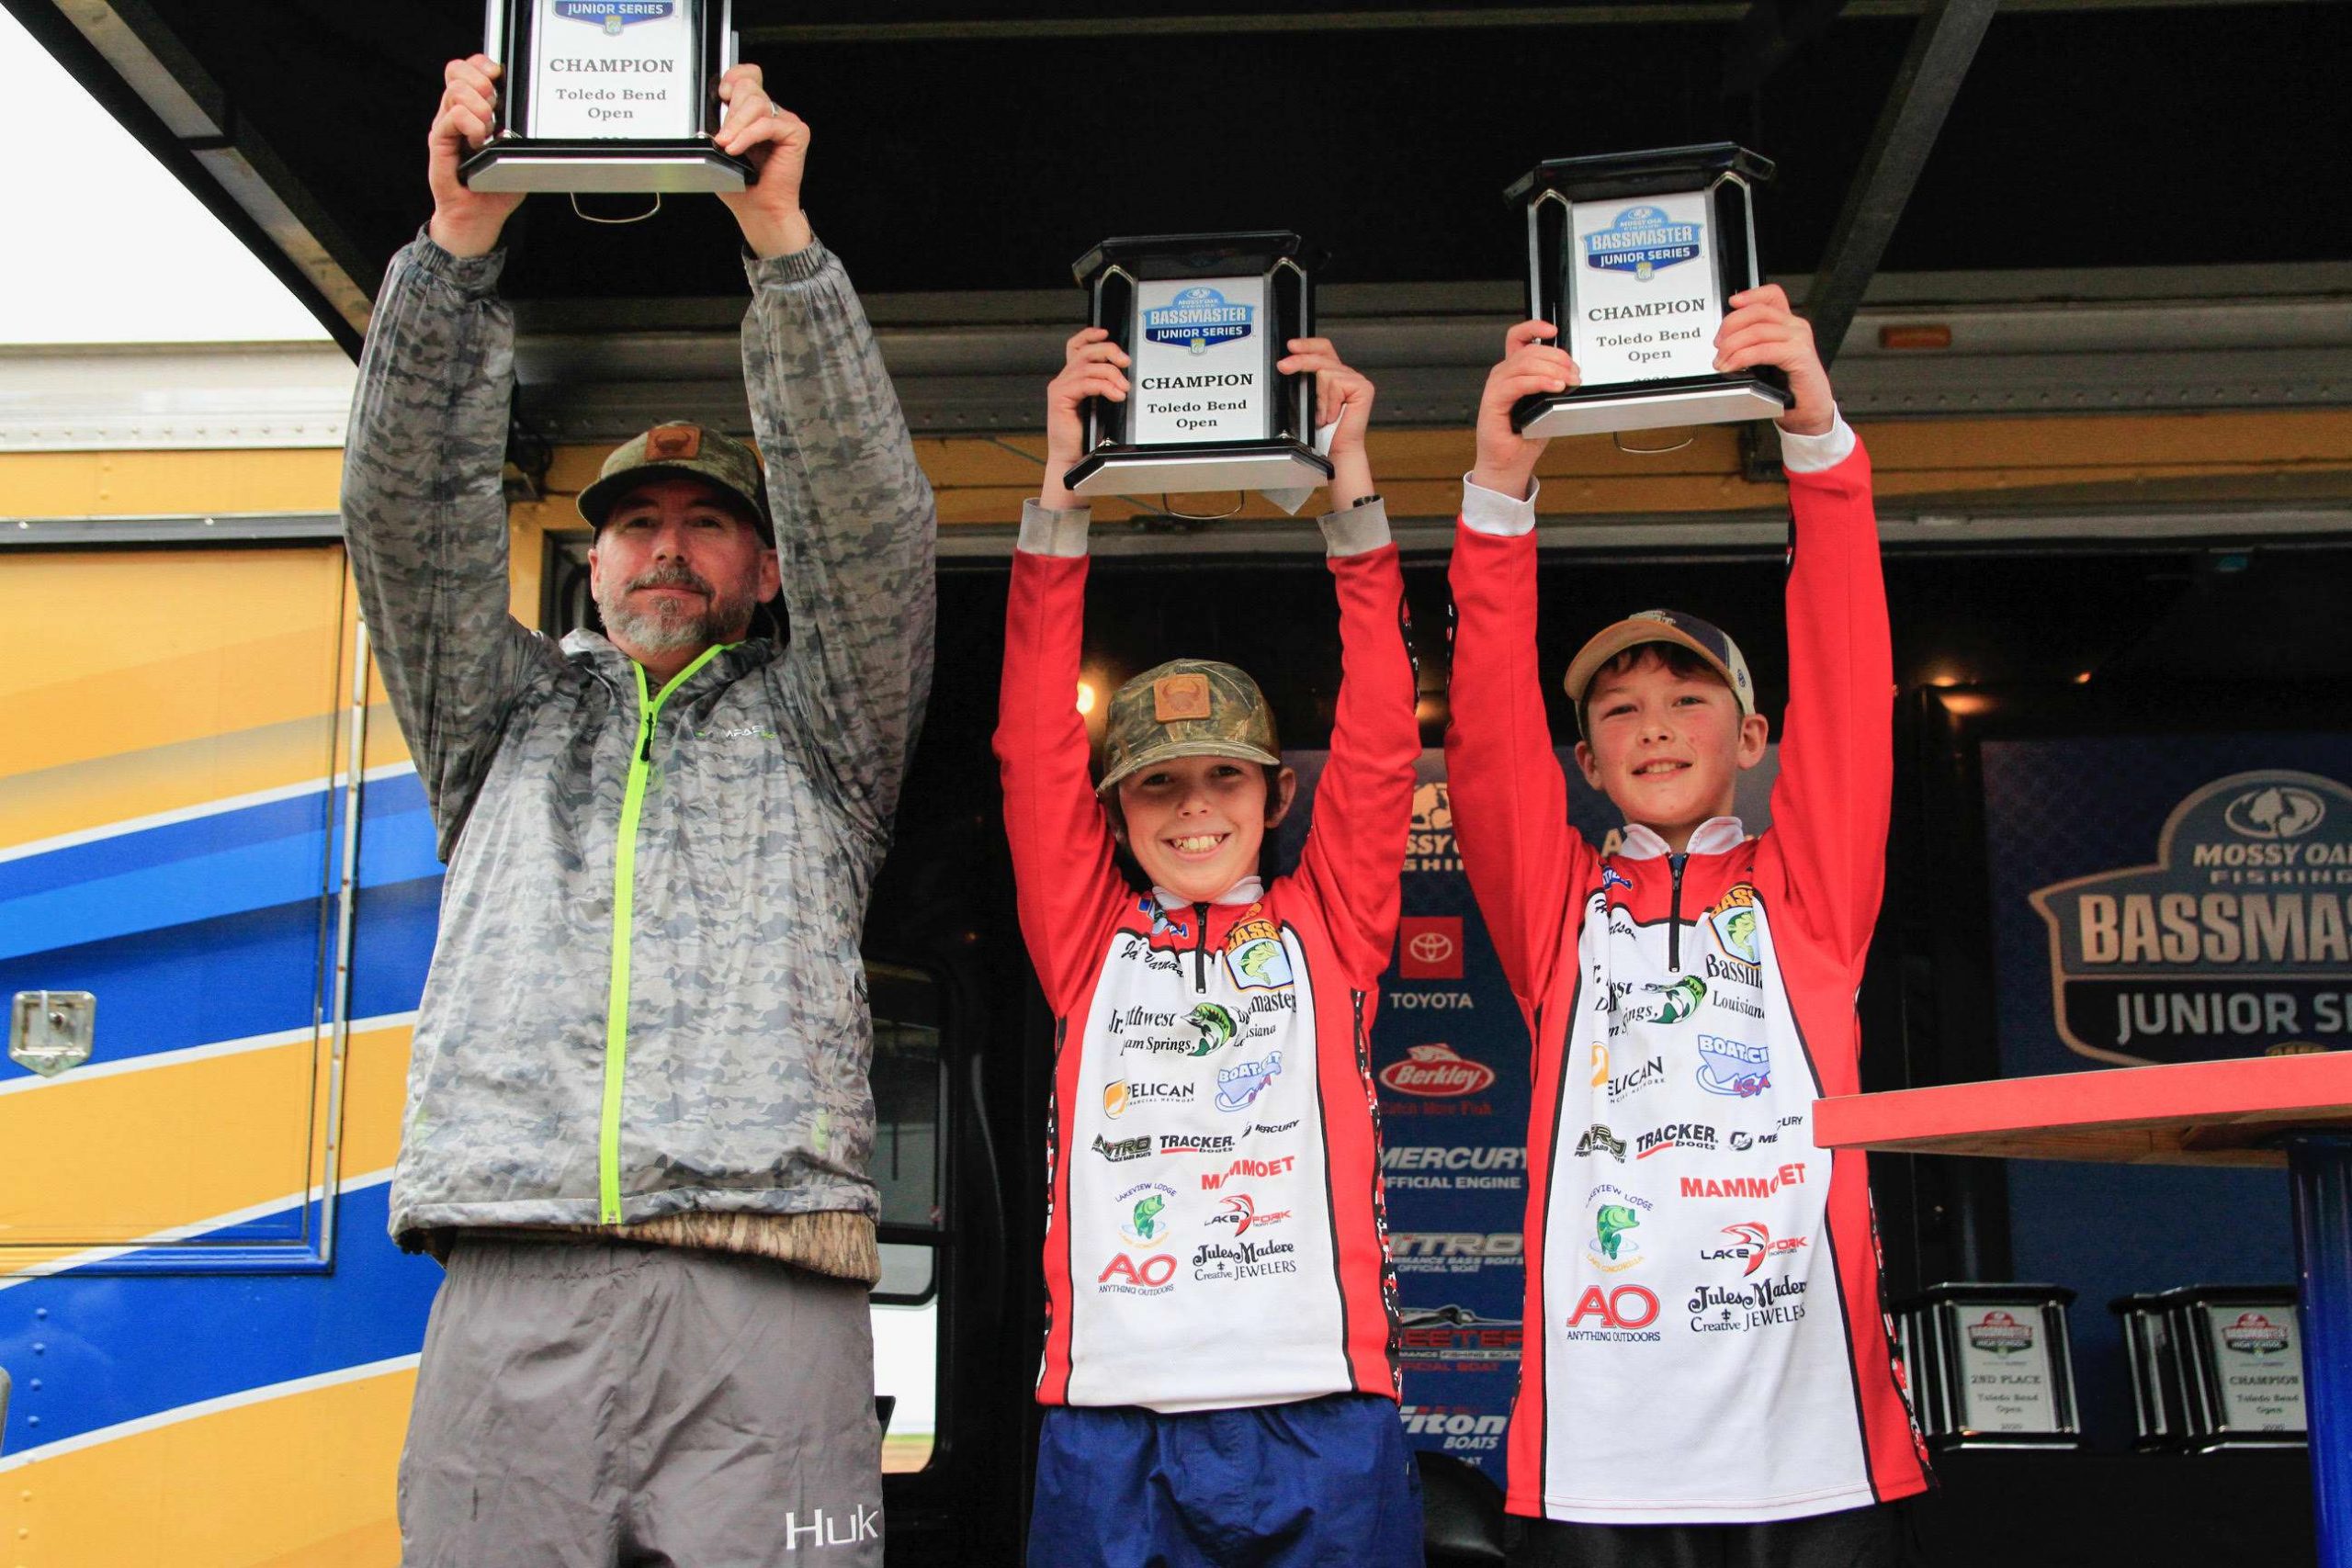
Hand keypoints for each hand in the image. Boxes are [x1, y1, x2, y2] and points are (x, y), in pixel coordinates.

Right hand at [426, 56, 522, 257]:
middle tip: (494, 106)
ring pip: (455, 91)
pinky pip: (451, 117)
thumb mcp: (517, 154)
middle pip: (456, 71)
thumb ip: (521, 132)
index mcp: (472, 110)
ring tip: (487, 130)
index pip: (467, 69)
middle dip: (480, 80)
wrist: (477, 218)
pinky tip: (479, 141)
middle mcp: (455, 114)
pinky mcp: (439, 142)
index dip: (481, 63)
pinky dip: (469, 124)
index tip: (498, 74)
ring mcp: (445, 127)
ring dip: (479, 106)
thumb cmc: (496, 188)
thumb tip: (538, 116)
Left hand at [712, 64, 813, 258]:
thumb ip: (718, 122)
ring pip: (757, 104)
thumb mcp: (721, 145)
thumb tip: (709, 106)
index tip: (722, 94)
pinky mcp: (796, 132)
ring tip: (727, 145)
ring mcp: (785, 121)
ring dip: (736, 125)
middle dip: (731, 113)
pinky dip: (748, 136)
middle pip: (749, 88)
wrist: (759, 209)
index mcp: (754, 111)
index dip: (734, 76)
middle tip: (723, 137)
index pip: (747, 75)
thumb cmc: (741, 184)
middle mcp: (771, 113)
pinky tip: (736, 148)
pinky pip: (767, 124)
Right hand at [1040, 327, 1127, 510]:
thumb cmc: (1086, 437)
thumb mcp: (1099, 407)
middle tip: (1126, 363)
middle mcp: (1063, 379)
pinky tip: (1116, 395)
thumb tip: (1125, 376)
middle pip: (1085, 351)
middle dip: (1109, 352)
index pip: (1076, 346)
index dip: (1090, 335)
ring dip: (1111, 374)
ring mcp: (1060, 387)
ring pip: (1088, 366)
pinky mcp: (1060, 398)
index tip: (1106, 333)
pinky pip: (1086, 382)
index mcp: (1071, 379)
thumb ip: (1104, 388)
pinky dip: (1104, 386)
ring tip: (1123, 388)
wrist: (1073, 460)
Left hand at [1275, 338, 1376, 505]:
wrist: (1334, 451)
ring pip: (1326, 372)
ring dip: (1320, 397)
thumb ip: (1307, 380)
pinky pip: (1335, 383)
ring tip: (1324, 415)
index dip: (1308, 344)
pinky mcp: (1363, 388)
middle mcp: (1347, 375)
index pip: (1323, 349)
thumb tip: (1289, 364)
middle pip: (1322, 356)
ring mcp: (1357, 380)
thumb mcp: (1309, 400)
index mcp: (1335, 375)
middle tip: (1283, 366)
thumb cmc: (1323, 432)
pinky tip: (1334, 415)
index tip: (1291, 346)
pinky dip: (1330, 401)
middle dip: (1300, 361)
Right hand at [1472, 320, 1575, 500]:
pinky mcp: (1492, 402)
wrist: (1509, 464)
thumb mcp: (1547, 404)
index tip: (1553, 330)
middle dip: (1557, 356)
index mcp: (1514, 372)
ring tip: (1568, 381)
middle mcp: (1503, 375)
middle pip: (1529, 349)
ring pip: (1524, 363)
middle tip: (1574, 372)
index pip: (1519, 338)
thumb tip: (1573, 372)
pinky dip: (1539, 382)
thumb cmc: (1525, 436)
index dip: (1534, 326)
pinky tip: (1554, 387)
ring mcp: (1496, 387)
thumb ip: (1553, 384)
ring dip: (1551, 369)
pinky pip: (1517, 383)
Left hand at [1715, 284, 1834, 436]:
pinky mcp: (1799, 355)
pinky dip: (1743, 357)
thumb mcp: (1766, 361)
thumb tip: (1724, 342)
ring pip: (1757, 330)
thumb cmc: (1788, 388)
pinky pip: (1764, 350)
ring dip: (1733, 346)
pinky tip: (1733, 366)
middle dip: (1730, 325)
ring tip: (1721, 361)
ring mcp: (1799, 339)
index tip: (1732, 302)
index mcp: (1788, 324)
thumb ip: (1753, 346)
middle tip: (1717, 345)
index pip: (1772, 296)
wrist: (1810, 411)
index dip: (1750, 294)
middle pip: (1758, 311)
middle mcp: (1795, 327)